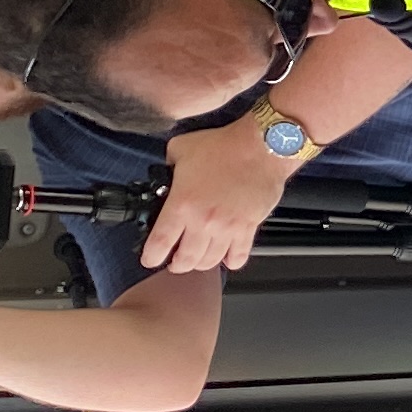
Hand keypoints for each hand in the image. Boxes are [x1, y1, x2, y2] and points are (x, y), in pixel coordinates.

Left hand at [145, 119, 297, 273]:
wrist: (261, 148)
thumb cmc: (225, 146)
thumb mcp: (181, 148)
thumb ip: (168, 165)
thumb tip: (166, 171)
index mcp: (182, 204)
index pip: (159, 244)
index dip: (151, 257)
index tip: (150, 259)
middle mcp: (203, 222)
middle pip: (185, 260)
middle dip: (176, 265)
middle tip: (174, 262)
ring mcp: (227, 228)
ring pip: (210, 261)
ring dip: (201, 263)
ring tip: (198, 258)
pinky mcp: (248, 228)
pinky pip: (238, 257)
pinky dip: (230, 261)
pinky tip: (226, 256)